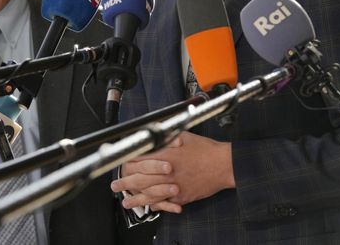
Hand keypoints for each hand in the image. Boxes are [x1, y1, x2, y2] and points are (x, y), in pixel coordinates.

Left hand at [111, 132, 233, 211]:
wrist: (224, 164)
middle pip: (141, 178)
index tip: (121, 165)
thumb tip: (157, 133)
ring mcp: (174, 185)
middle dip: (126, 182)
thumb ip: (168, 136)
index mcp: (166, 155)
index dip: (129, 162)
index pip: (141, 160)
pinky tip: (147, 206)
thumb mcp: (184, 135)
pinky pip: (165, 202)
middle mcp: (167, 171)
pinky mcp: (182, 196)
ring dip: (136, 198)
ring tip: (126, 201)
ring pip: (150, 193)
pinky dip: (155, 204)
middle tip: (115, 185)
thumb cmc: (206, 149)